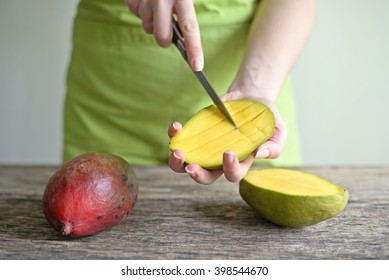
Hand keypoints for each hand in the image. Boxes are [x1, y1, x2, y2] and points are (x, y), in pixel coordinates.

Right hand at [125, 0, 202, 70]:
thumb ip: (186, 11)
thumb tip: (186, 37)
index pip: (190, 28)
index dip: (194, 49)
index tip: (197, 66)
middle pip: (163, 37)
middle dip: (165, 41)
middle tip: (168, 33)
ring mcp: (145, 0)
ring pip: (148, 27)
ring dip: (152, 22)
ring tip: (155, 5)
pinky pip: (136, 15)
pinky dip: (142, 11)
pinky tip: (146, 0)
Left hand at [167, 95, 286, 184]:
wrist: (251, 98)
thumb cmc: (265, 118)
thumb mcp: (278, 131)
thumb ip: (275, 146)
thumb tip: (261, 154)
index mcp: (240, 162)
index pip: (233, 174)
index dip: (230, 168)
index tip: (228, 152)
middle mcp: (219, 159)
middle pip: (205, 176)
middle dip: (196, 174)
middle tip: (190, 166)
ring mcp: (205, 147)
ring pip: (186, 164)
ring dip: (177, 163)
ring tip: (177, 152)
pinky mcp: (195, 134)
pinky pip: (181, 140)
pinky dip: (175, 136)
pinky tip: (176, 127)